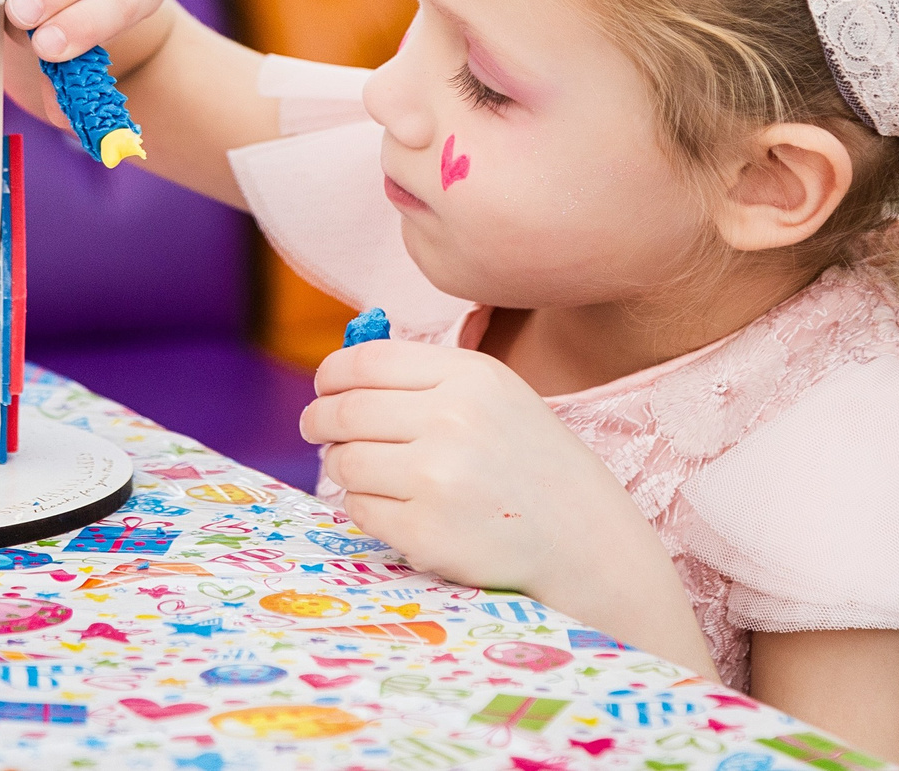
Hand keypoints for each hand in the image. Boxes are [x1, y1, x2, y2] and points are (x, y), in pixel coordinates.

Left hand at [302, 341, 640, 595]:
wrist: (581, 537)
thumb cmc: (530, 459)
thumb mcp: (494, 393)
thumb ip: (425, 377)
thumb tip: (339, 374)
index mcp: (469, 377)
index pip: (365, 362)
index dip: (330, 374)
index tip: (324, 388)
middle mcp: (451, 422)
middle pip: (345, 410)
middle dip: (319, 420)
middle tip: (317, 429)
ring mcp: (437, 480)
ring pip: (346, 462)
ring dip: (339, 466)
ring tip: (358, 469)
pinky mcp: (426, 533)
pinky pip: (360, 510)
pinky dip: (363, 506)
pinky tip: (390, 504)